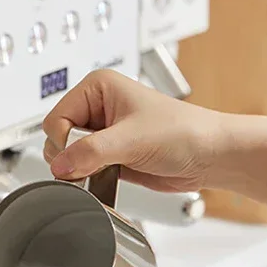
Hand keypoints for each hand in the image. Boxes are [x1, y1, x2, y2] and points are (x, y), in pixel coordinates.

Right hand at [43, 69, 223, 192]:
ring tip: (110, 167)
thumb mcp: (132, 139)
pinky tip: (110, 177)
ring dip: (82, 169)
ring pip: (70, 156)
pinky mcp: (111, 155)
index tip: (79, 156)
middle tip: (96, 163)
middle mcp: (98, 108)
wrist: (211, 156)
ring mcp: (104, 133)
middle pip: (59, 138)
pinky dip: (91, 178)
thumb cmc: (184, 132)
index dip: (63, 142)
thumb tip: (59, 165)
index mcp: (98, 88)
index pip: (56, 118)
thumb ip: (90, 152)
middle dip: (72, 157)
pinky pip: (85, 170)